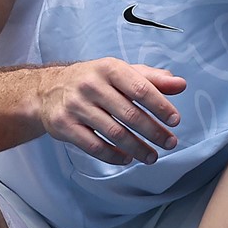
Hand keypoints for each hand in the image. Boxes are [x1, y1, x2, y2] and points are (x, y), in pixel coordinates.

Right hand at [37, 59, 183, 165]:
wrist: (47, 90)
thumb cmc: (94, 81)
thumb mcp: (121, 72)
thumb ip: (152, 78)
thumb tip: (180, 84)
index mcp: (109, 69)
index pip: (140, 88)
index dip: (160, 106)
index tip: (175, 121)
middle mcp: (91, 85)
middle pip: (129, 114)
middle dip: (153, 132)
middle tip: (169, 143)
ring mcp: (76, 106)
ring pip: (114, 133)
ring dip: (137, 148)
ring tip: (152, 157)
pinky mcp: (65, 126)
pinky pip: (94, 146)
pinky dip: (113, 155)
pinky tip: (127, 158)